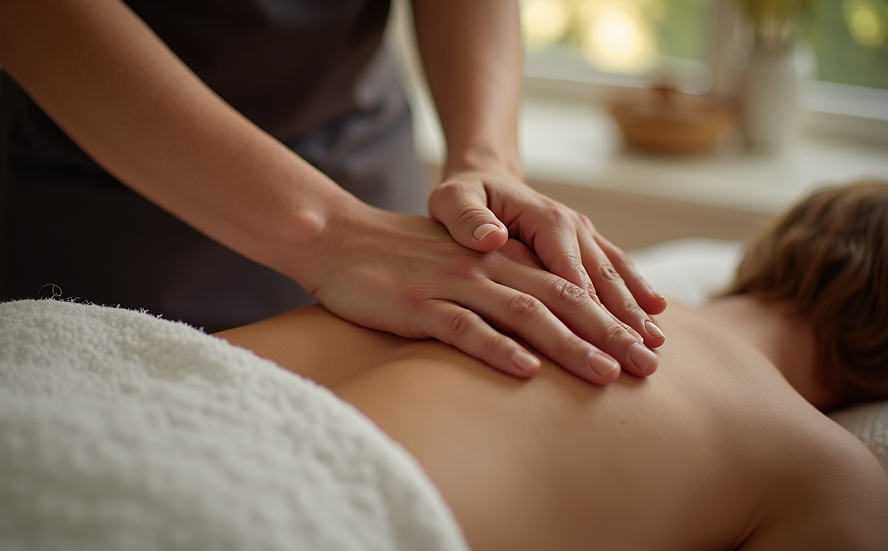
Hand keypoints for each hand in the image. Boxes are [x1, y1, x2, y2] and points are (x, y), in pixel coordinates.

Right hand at [309, 209, 655, 383]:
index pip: (570, 285)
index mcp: (501, 258)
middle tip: (649, 366)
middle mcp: (487, 266)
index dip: (612, 315)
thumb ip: (500, 288)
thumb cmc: (401, 261)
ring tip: (608, 374)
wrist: (340, 240)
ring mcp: (453, 283)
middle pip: (561, 299)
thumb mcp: (459, 267)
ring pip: (524, 314)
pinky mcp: (419, 303)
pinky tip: (528, 372)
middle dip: (610, 333)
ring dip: (571, 344)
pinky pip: (465, 328)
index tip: (648, 346)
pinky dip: (499, 349)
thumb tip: (542, 328)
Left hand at [428, 171, 667, 370]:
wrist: (482, 178)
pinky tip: (656, 316)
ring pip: (614, 275)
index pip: (570, 270)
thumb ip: (466, 217)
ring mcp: (582, 235)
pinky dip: (637, 292)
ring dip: (637, 311)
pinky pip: (615, 268)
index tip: (602, 342)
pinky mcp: (585, 244)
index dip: (587, 307)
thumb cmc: (462, 197)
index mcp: (543, 218)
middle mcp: (571, 225)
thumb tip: (491, 237)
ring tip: (655, 345)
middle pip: (600, 278)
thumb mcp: (452, 199)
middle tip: (643, 360)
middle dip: (623, 320)